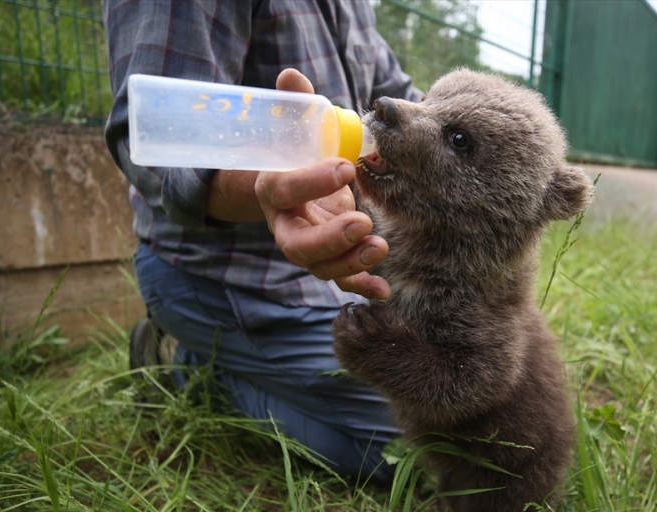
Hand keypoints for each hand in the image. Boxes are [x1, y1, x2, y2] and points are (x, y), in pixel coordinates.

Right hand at [255, 69, 390, 299]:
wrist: (297, 187)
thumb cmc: (301, 154)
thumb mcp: (297, 130)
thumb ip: (296, 107)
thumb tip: (292, 77)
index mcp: (272, 190)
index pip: (283, 190)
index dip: (311, 182)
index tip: (344, 167)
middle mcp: (286, 226)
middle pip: (297, 245)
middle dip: (330, 238)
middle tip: (361, 222)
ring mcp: (307, 248)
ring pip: (321, 267)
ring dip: (350, 261)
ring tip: (380, 246)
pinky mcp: (330, 261)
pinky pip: (342, 281)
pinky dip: (362, 287)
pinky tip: (384, 290)